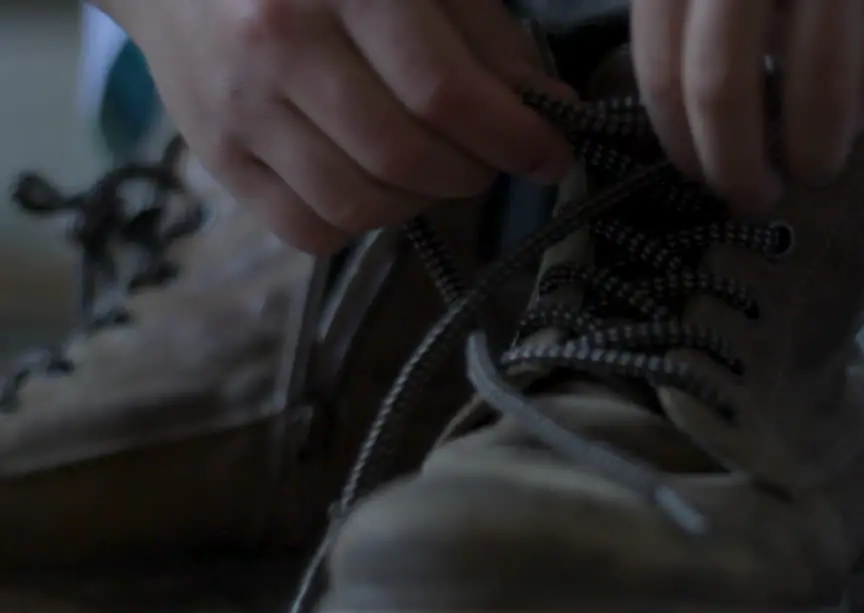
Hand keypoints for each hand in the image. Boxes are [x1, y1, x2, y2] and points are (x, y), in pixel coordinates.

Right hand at [94, 0, 575, 254]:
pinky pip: (306, 230)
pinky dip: (359, 224)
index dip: (513, 137)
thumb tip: (547, 107)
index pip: (444, 93)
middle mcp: (280, 43)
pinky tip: (374, 184)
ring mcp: (239, 105)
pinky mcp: (215, 154)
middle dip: (471, 173)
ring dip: (420, 202)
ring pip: (358, 205)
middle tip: (488, 158)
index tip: (550, 155)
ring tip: (433, 169)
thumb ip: (484, 34)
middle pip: (404, 157)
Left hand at [631, 0, 863, 212]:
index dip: (681, 143)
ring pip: (816, 89)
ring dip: (815, 152)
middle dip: (737, 167)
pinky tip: (853, 117)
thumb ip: (678, 11)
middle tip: (753, 198)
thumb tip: (683, 113)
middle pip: (723, 90)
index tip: (699, 178)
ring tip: (812, 170)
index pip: (664, 71)